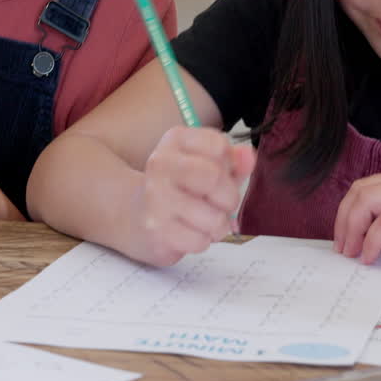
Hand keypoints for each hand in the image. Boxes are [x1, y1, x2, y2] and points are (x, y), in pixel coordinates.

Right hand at [133, 126, 254, 266]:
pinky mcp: (156, 229)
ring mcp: (156, 197)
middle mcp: (160, 164)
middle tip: (219, 203)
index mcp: (175, 140)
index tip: (218, 173)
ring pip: (214, 217)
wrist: (133, 215)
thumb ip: (231, 161)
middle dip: (229, 198)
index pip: (218, 145)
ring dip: (217, 225)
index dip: (228, 165)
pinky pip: (200, 241)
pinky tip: (189, 232)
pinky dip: (202, 241)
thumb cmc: (178, 188)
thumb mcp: (205, 165)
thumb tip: (248, 157)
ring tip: (203, 221)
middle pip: (215, 177)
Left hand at [333, 167, 380, 266]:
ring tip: (352, 254)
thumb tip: (379, 243)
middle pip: (361, 190)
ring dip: (352, 228)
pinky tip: (371, 256)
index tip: (346, 238)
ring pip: (368, 200)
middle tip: (343, 249)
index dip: (350, 212)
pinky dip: (372, 240)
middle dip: (344, 219)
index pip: (368, 187)